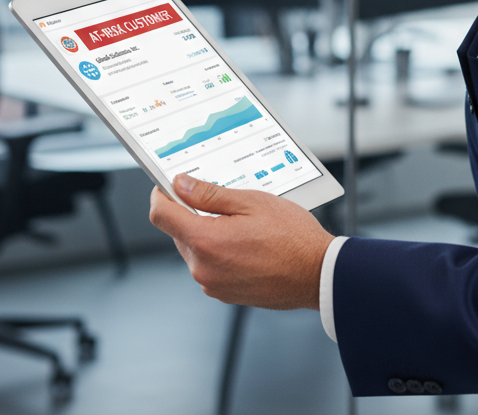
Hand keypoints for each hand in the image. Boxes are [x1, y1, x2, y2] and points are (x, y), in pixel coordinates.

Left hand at [149, 174, 333, 309]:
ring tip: (244, 224)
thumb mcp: (252, 201)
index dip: (161, 195)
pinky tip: (247, 243)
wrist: (317, 274)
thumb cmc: (292, 236)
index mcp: (206, 241)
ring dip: (208, 233)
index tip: (169, 185)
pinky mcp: (224, 294)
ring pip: (195, 249)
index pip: (161, 215)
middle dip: (192, 213)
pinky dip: (220, 251)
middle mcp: (203, 267)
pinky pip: (210, 266)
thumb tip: (180, 185)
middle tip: (225, 201)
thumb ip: (210, 194)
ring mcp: (212, 284)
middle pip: (178, 231)